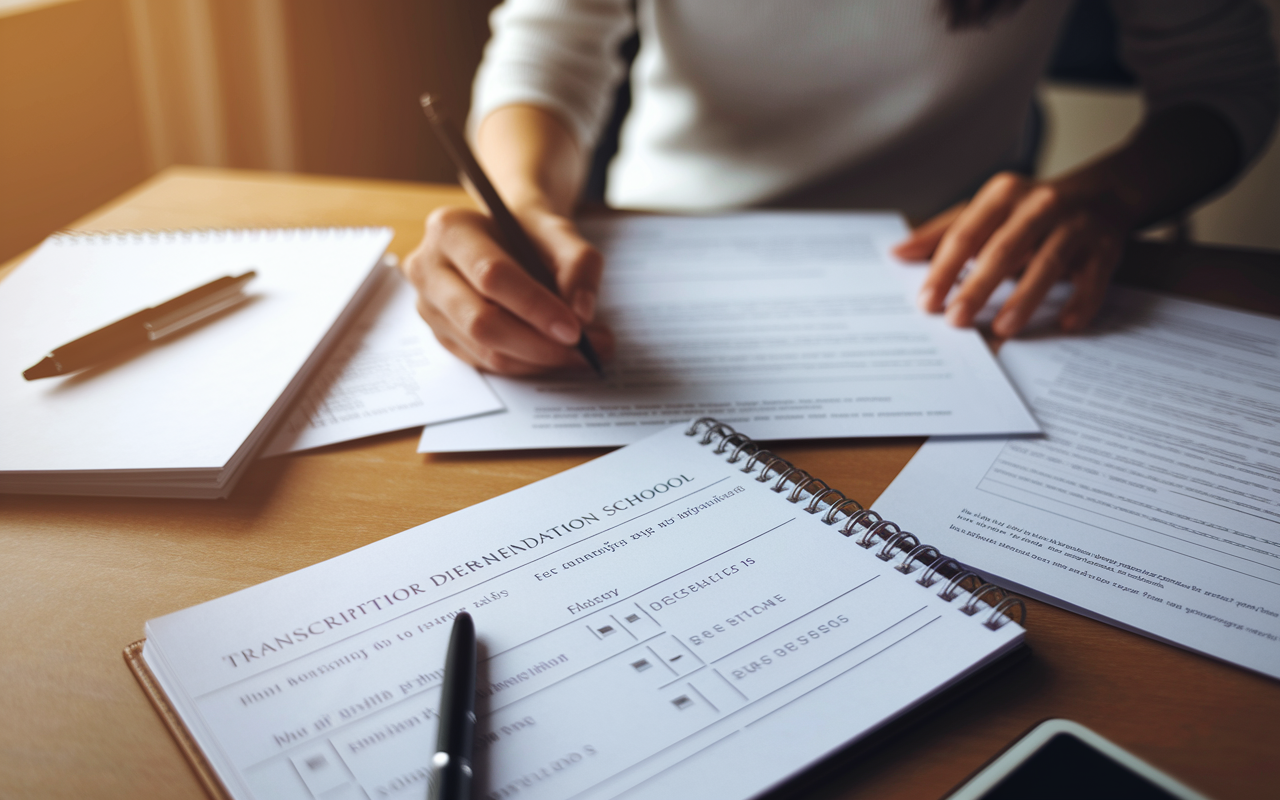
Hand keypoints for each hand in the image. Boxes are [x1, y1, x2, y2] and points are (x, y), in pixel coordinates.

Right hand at [402, 205, 610, 374]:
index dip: (535, 306)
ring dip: (537, 360)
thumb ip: (578, 263)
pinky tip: (552, 355)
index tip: (574, 329)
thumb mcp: (559, 231)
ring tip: (577, 353)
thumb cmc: (527, 233)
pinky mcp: (441, 335)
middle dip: (537, 343)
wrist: (503, 237)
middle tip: (581, 349)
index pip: (491, 275)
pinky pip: (484, 362)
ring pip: (484, 350)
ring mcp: (429, 306)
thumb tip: (582, 313)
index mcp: (451, 229)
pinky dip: (525, 364)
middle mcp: (428, 269)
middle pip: (481, 321)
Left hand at [893, 172, 1129, 337]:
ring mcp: (1076, 225)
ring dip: (1025, 298)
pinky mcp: (1106, 246)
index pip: (966, 234)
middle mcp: (1039, 205)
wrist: (1105, 193)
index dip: (944, 269)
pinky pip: (1094, 277)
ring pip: (1048, 263)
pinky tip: (1066, 324)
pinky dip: (1081, 301)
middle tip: (956, 321)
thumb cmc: (1030, 210)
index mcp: (1002, 195)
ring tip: (1003, 329)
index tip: (927, 302)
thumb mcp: (987, 211)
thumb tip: (897, 253)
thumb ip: (943, 233)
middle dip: (978, 287)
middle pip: (1004, 249)